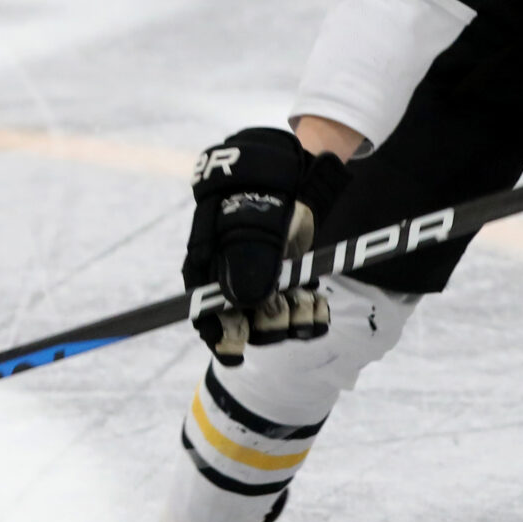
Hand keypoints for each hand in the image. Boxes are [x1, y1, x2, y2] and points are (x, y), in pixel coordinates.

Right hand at [182, 126, 351, 365]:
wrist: (291, 167)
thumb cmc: (261, 189)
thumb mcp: (254, 221)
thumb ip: (248, 260)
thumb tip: (243, 303)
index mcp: (209, 265)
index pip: (204, 313)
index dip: (218, 337)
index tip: (236, 354)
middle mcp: (234, 279)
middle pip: (244, 325)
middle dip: (266, 323)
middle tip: (283, 303)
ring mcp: (264, 280)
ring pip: (275, 322)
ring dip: (292, 318)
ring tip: (306, 299)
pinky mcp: (290, 280)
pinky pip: (299, 312)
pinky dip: (311, 312)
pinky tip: (317, 302)